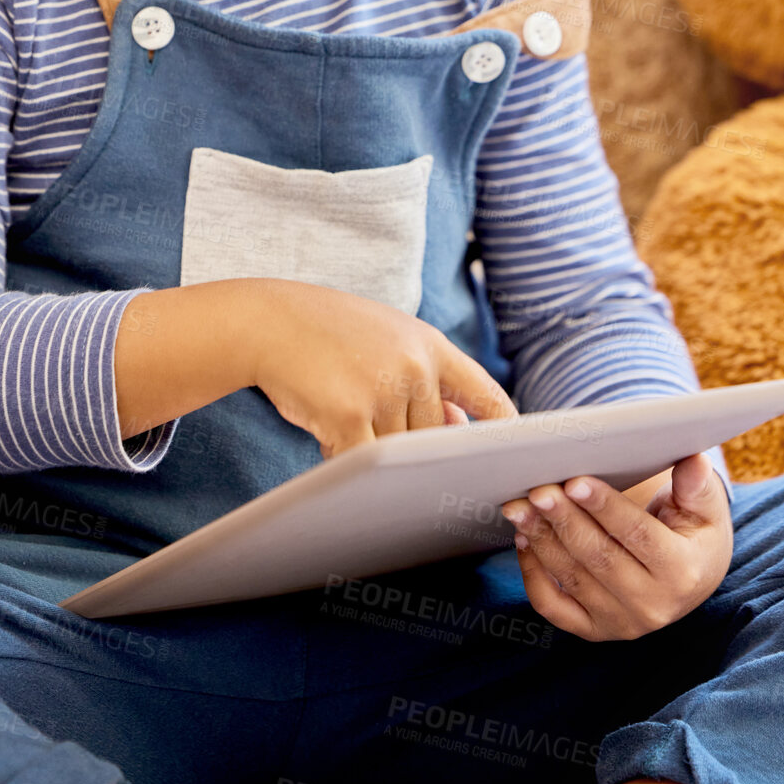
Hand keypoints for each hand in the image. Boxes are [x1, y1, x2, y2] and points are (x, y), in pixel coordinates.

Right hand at [244, 278, 516, 456]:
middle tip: (371, 428)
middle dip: (407, 449)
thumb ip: (426, 379)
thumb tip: (460, 429)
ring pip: (397, 455)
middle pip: (434, 441)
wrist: (269, 320)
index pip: (488, 396)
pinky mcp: (348, 413)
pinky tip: (328, 438)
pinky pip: (364, 463)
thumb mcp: (389, 340)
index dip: (505, 433)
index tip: (514, 460)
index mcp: (432, 346)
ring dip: (370, 451)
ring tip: (339, 413)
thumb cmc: (330, 334)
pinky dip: (348, 463)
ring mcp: (383, 389)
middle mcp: (415, 366)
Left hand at [502, 453, 732, 640]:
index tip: (575, 481)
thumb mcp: (706, 508)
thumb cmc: (694, 531)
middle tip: (537, 491)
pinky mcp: (594, 630)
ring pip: (572, 579)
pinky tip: (523, 539)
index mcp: (683, 572)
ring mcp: (621, 623)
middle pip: (599, 558)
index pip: (638, 535)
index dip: (605, 507)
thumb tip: (694, 461)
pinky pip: (553, 607)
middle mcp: (653, 605)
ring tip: (519, 508)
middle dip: (564, 521)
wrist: (691, 578)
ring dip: (540, 540)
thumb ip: (698, 485)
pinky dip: (532, 574)